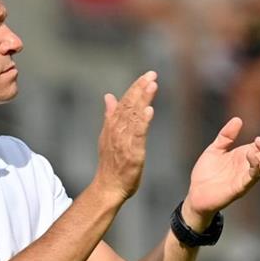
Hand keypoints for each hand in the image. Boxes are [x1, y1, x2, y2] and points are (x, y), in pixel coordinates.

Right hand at [93, 70, 158, 203]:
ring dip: (143, 100)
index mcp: (113, 125)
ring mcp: (123, 141)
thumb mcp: (107, 136)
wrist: (108, 186)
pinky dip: (142, 122)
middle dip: (140, 88)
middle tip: (152, 74)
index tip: (146, 76)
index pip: (124, 102)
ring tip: (152, 86)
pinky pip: (137, 135)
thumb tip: (109, 96)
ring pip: (134, 116)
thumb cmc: (111, 164)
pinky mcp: (132, 153)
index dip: (135, 88)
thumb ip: (110, 115)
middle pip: (129, 106)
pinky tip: (149, 111)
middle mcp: (117, 130)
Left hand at [183, 118, 259, 228]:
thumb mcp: (215, 149)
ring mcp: (247, 177)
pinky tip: (251, 155)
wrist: (196, 193)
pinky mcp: (241, 187)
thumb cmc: (206, 173)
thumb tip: (238, 119)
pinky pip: (253, 177)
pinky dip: (255, 166)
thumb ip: (226, 136)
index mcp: (247, 155)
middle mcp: (250, 166)